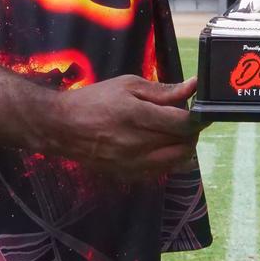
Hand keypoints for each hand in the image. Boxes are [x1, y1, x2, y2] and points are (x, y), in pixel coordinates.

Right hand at [51, 76, 202, 176]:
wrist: (61, 127)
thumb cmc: (95, 100)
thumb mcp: (128, 85)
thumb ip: (163, 91)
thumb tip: (193, 87)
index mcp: (137, 116)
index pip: (183, 124)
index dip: (197, 119)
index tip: (198, 112)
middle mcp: (137, 144)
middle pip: (183, 144)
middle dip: (191, 132)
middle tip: (185, 121)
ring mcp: (132, 163)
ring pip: (176, 161)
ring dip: (183, 148)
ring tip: (174, 134)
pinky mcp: (128, 175)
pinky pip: (161, 171)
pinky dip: (169, 160)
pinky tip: (161, 147)